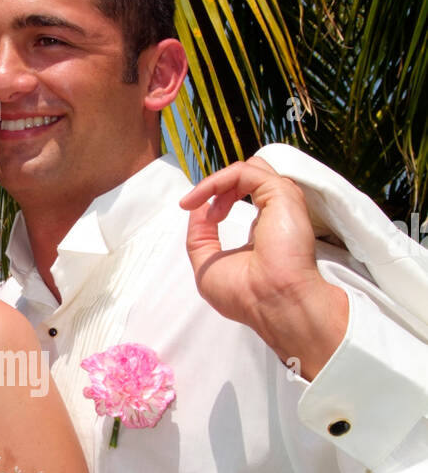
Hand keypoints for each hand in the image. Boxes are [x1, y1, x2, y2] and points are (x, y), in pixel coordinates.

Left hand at [179, 156, 348, 380]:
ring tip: (199, 202)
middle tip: (197, 207)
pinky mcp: (281, 193)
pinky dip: (217, 181)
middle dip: (216, 188)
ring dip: (215, 183)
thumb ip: (199, 236)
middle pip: (246, 177)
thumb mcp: (207, 266)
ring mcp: (281, 201)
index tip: (191, 208)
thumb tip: (196, 206)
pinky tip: (205, 200)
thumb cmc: (246, 295)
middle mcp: (274, 212)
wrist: (273, 303)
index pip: (242, 196)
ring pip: (247, 169)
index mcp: (262, 229)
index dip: (215, 199)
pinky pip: (244, 172)